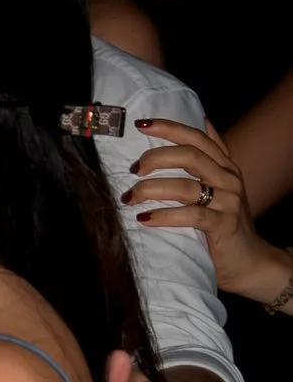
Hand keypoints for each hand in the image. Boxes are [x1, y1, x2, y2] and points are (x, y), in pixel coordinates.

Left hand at [128, 115, 283, 302]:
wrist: (250, 261)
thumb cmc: (226, 222)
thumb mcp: (222, 186)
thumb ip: (212, 156)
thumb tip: (203, 120)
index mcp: (225, 166)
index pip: (197, 138)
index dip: (169, 128)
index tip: (141, 124)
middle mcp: (229, 179)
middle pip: (190, 156)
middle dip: (156, 158)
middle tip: (134, 169)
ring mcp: (229, 202)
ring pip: (185, 186)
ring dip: (151, 189)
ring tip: (130, 197)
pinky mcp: (224, 226)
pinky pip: (190, 215)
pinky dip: (164, 216)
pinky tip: (145, 218)